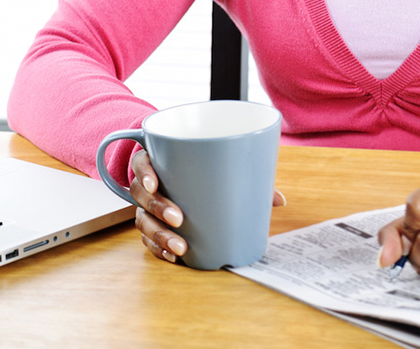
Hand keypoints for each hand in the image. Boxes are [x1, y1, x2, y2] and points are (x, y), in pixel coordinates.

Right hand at [129, 149, 287, 264]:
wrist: (183, 175)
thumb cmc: (201, 168)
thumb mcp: (218, 164)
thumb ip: (245, 176)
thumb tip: (279, 200)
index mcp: (158, 160)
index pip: (141, 162)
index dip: (144, 172)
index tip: (155, 183)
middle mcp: (147, 183)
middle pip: (140, 194)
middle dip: (157, 207)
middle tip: (179, 218)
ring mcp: (145, 206)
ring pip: (142, 220)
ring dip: (159, 235)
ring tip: (180, 247)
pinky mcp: (150, 225)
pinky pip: (147, 239)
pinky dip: (158, 249)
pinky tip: (173, 257)